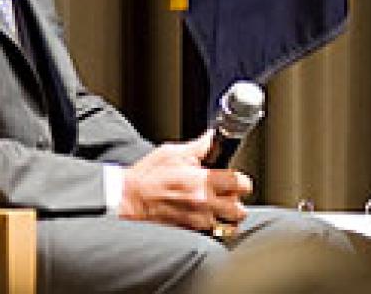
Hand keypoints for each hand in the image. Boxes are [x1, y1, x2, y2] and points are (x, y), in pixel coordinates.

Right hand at [120, 130, 252, 230]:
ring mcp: (198, 221)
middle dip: (236, 201)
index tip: (234, 179)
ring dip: (228, 217)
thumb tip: (213, 137)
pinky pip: (213, 235)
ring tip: (220, 209)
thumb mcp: (172, 153)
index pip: (241, 184)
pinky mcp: (190, 232)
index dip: (240, 180)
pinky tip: (206, 218)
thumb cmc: (148, 177)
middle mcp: (204, 203)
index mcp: (203, 180)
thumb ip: (199, 146)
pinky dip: (214, 228)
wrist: (129, 199)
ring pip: (229, 226)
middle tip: (227, 195)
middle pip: (240, 209)